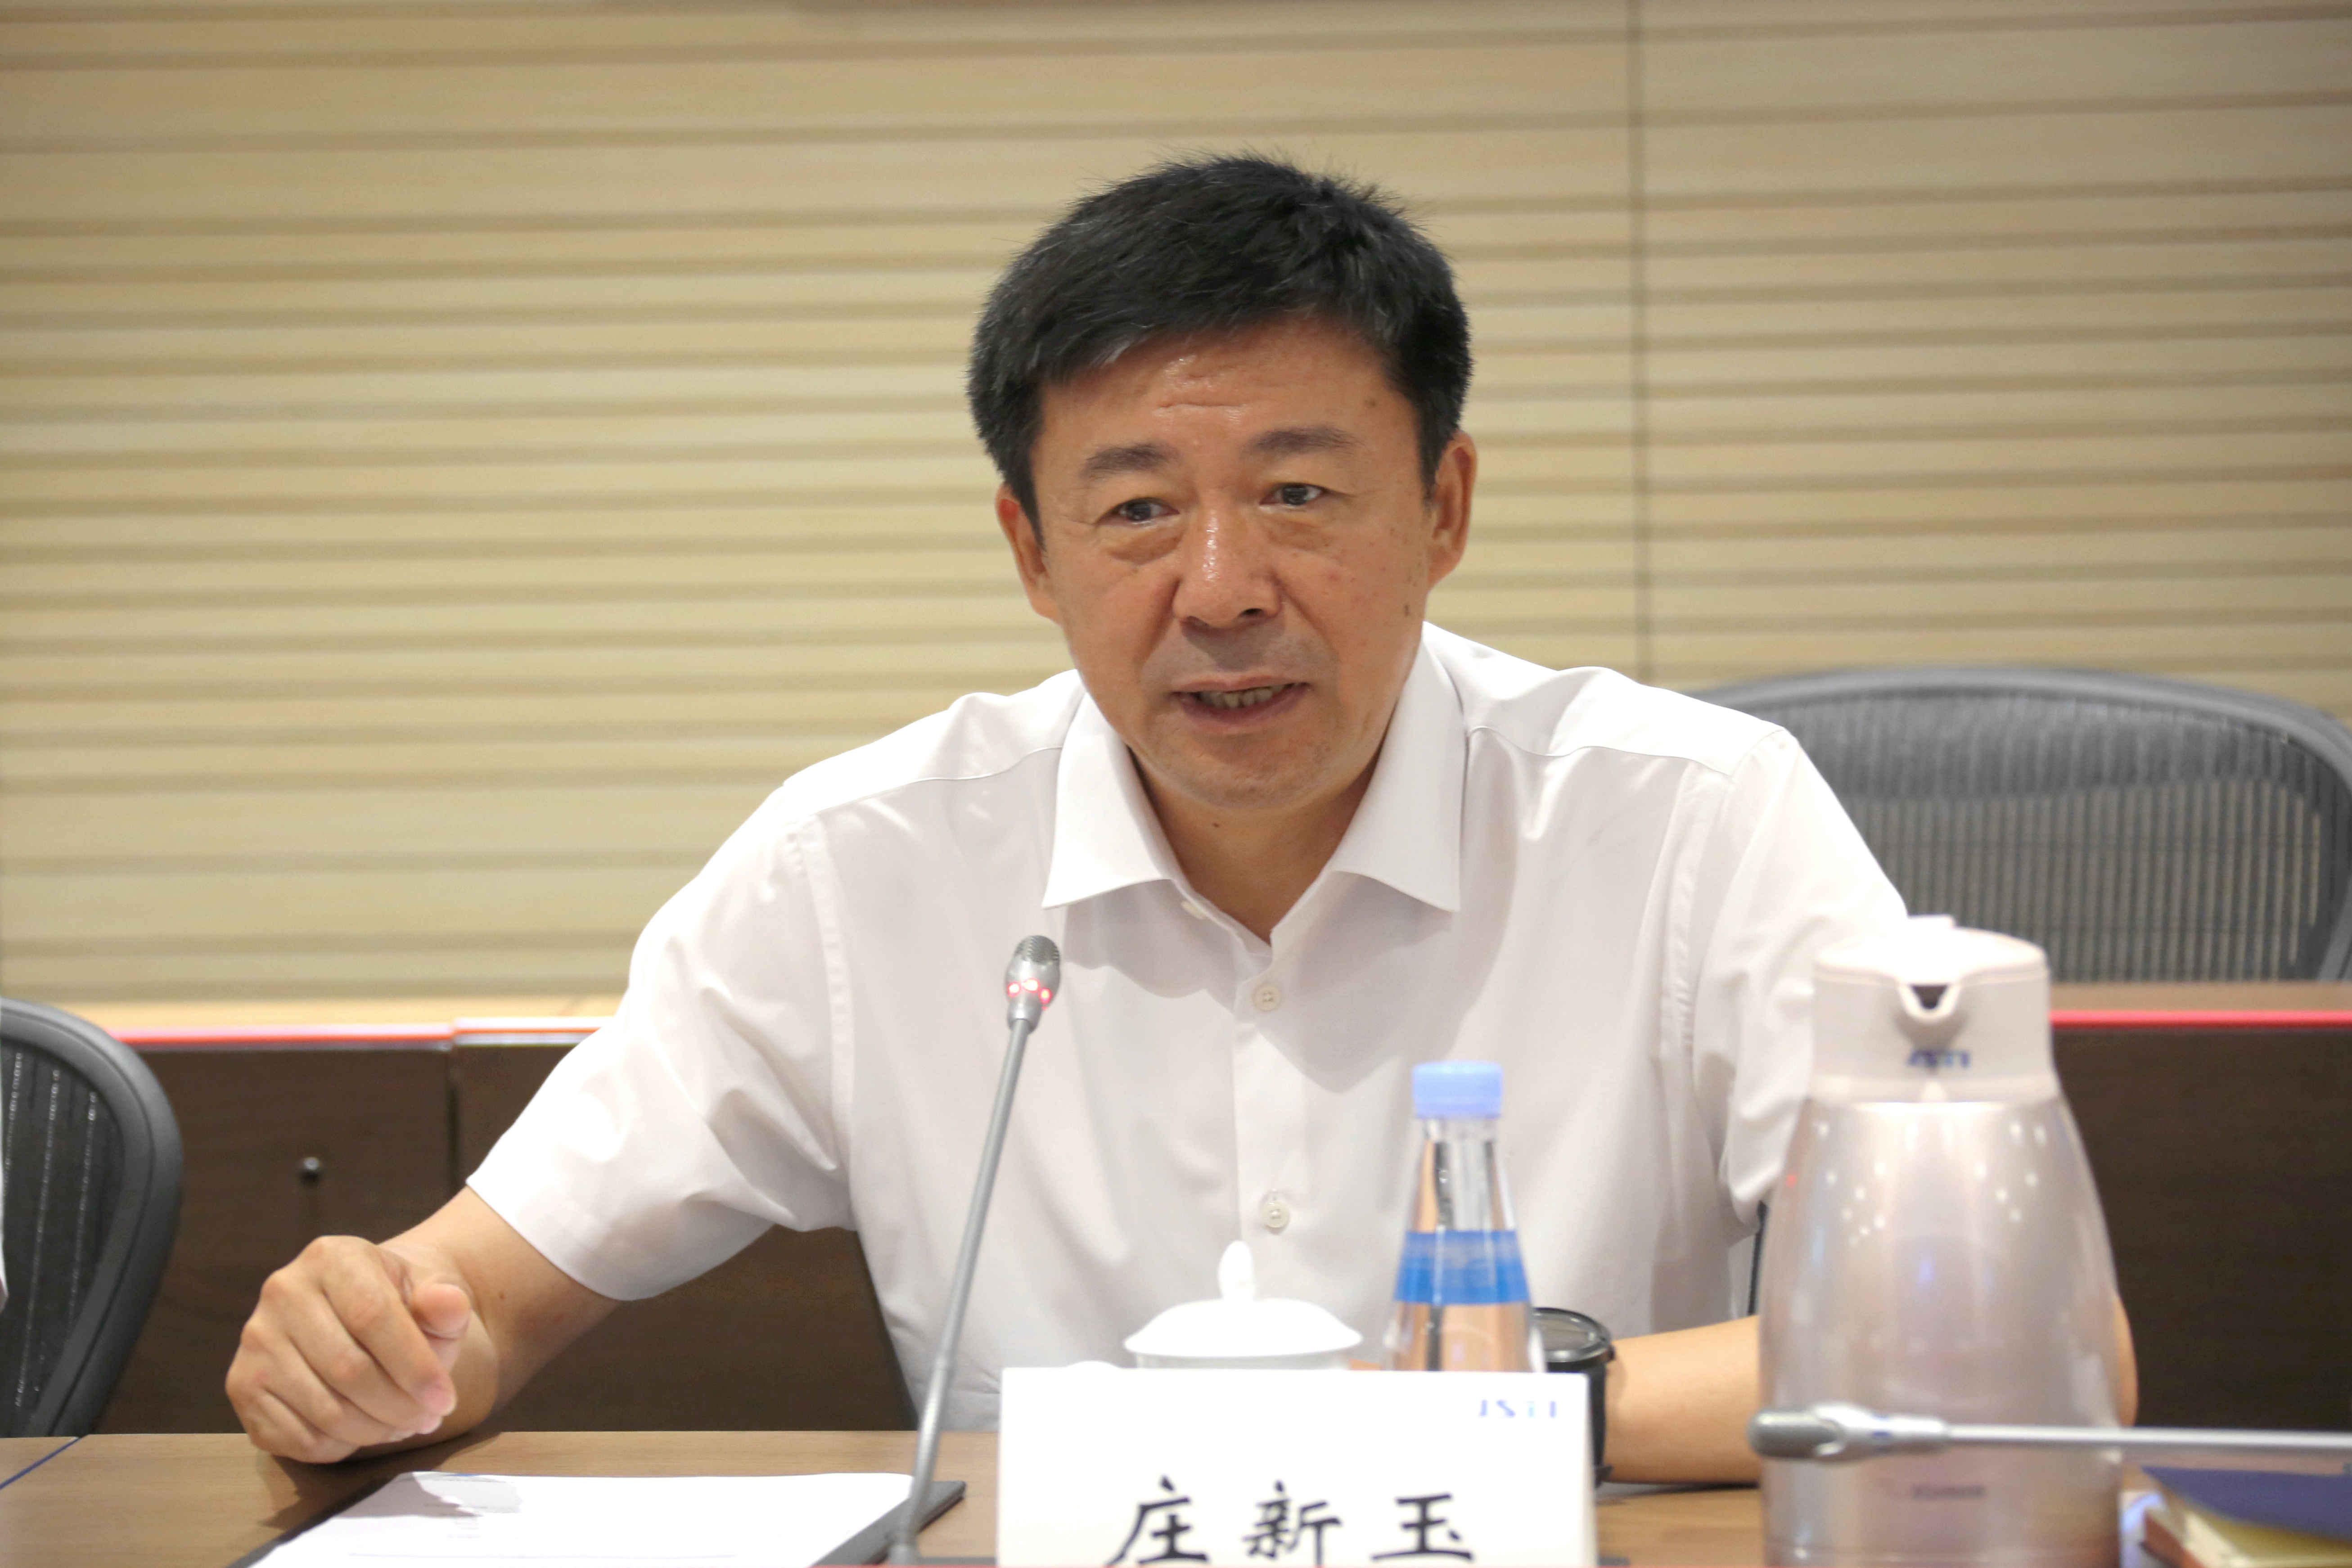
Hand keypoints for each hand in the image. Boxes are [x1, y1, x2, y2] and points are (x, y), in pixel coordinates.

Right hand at [227, 1235, 472, 1461]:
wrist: (361, 1310)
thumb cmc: (403, 1305)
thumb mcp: (434, 1294)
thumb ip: (445, 1302)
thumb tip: (448, 1304)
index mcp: (331, 1257)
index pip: (372, 1316)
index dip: (414, 1366)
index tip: (444, 1400)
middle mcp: (282, 1291)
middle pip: (347, 1369)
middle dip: (398, 1406)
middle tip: (428, 1419)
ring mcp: (255, 1339)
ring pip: (323, 1409)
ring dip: (374, 1430)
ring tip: (403, 1425)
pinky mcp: (241, 1384)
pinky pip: (294, 1436)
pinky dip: (339, 1446)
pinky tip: (365, 1431)